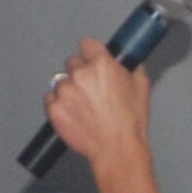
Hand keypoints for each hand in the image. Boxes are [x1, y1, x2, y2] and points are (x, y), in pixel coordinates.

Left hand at [43, 39, 150, 168]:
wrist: (116, 147)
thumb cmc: (129, 121)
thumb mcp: (141, 86)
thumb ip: (131, 68)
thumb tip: (128, 62)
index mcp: (102, 65)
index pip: (87, 44)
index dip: (91, 52)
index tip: (91, 57)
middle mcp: (80, 75)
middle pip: (72, 62)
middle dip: (81, 71)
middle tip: (90, 87)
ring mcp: (65, 92)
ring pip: (61, 81)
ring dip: (69, 88)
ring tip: (83, 104)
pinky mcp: (54, 108)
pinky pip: (50, 98)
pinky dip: (58, 103)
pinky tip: (72, 112)